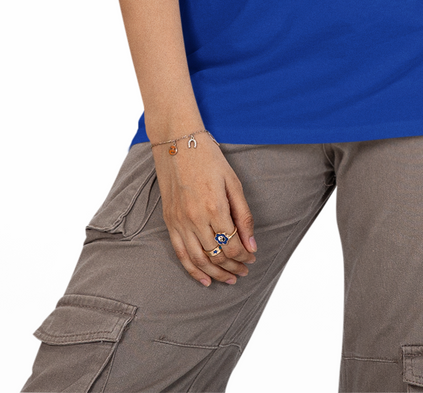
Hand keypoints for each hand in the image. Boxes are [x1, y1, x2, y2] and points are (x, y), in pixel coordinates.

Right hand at [153, 135, 257, 286]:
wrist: (177, 143)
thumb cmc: (210, 159)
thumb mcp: (233, 183)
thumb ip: (243, 216)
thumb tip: (252, 245)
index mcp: (214, 208)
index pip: (232, 245)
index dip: (245, 256)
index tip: (253, 258)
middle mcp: (195, 219)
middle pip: (216, 256)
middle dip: (234, 267)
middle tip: (245, 271)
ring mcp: (179, 222)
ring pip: (198, 260)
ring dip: (215, 273)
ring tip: (229, 279)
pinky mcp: (169, 222)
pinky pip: (180, 254)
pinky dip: (192, 270)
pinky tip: (204, 280)